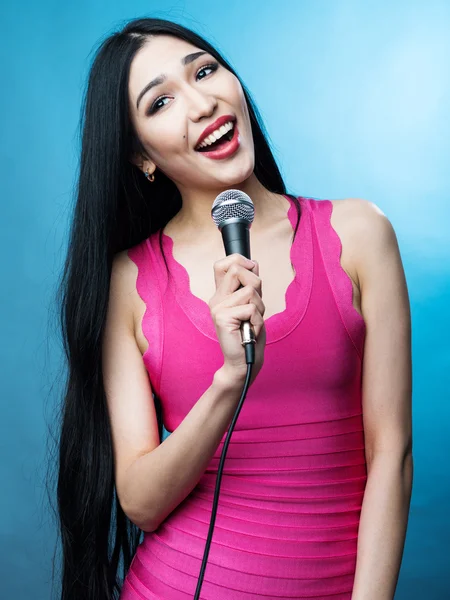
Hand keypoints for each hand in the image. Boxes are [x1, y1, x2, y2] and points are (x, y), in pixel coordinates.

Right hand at [209, 253, 265, 386]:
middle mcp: (216, 299)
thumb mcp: (253, 304)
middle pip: (238, 269)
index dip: (239, 260)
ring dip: (260, 308)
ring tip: (252, 322)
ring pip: (250, 290)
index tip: (251, 271)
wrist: (244, 361)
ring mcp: (217, 308)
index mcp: (221, 294)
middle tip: (255, 305)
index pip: (223, 264)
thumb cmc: (250, 334)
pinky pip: (251, 308)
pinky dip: (258, 320)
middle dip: (256, 283)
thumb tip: (253, 263)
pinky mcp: (222, 317)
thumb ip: (250, 285)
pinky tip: (250, 331)